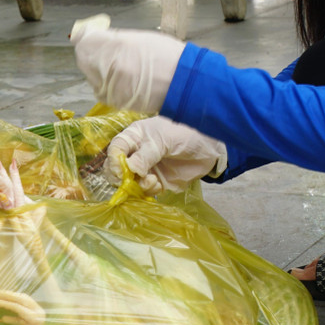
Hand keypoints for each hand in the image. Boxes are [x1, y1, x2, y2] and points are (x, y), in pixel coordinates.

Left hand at [71, 28, 185, 113]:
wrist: (183, 82)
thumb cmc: (165, 55)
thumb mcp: (137, 37)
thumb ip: (113, 39)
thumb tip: (95, 36)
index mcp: (112, 45)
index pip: (83, 40)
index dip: (87, 37)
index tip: (93, 36)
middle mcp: (106, 66)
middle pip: (85, 59)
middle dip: (93, 55)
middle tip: (111, 53)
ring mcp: (109, 86)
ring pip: (92, 77)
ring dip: (100, 72)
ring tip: (124, 68)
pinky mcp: (114, 101)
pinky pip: (103, 90)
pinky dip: (109, 86)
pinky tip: (126, 81)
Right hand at [105, 116, 225, 193]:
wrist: (209, 146)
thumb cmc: (185, 133)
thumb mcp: (163, 140)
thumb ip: (145, 155)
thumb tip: (130, 171)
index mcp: (134, 137)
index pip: (116, 149)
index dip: (114, 161)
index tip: (122, 172)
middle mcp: (136, 153)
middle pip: (116, 169)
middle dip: (123, 178)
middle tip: (133, 181)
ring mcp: (146, 168)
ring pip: (130, 183)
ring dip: (138, 185)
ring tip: (153, 181)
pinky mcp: (157, 181)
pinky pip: (145, 190)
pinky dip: (150, 190)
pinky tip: (159, 184)